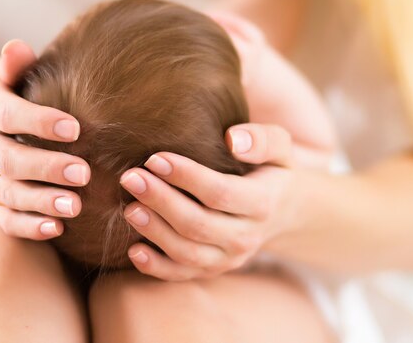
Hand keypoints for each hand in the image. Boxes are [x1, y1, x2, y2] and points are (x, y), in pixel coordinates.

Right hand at [0, 40, 89, 239]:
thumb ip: (11, 64)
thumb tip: (19, 47)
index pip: (6, 115)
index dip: (38, 122)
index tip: (75, 128)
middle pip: (7, 159)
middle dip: (46, 168)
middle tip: (85, 173)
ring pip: (5, 193)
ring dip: (41, 202)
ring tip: (75, 206)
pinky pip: (1, 218)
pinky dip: (27, 227)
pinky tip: (55, 228)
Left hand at [120, 124, 296, 280]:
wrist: (285, 212)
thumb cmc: (272, 169)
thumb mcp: (280, 147)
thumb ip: (261, 139)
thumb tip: (233, 140)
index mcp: (262, 203)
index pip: (219, 192)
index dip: (186, 176)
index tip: (155, 158)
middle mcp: (246, 237)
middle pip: (197, 224)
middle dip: (160, 201)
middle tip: (130, 178)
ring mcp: (228, 258)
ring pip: (187, 252)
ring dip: (154, 232)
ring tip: (128, 208)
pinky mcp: (211, 270)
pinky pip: (181, 274)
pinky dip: (156, 266)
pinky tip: (133, 250)